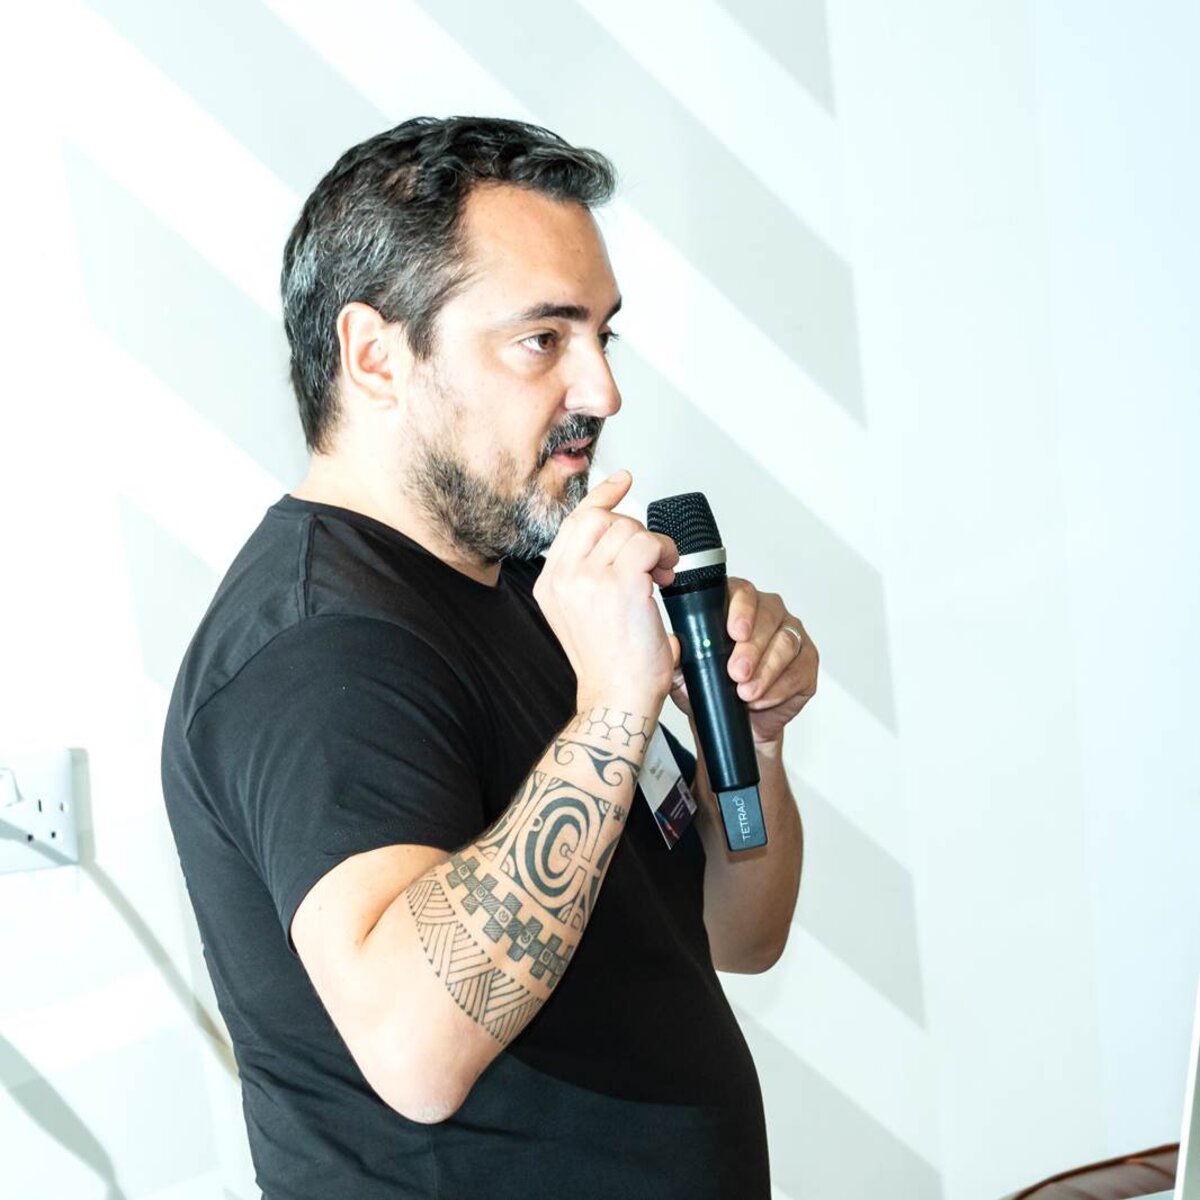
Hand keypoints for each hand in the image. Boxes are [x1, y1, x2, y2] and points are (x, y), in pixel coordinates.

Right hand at [534, 469, 680, 712]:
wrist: (617, 701)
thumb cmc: (611, 667)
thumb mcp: (586, 616)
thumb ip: (593, 578)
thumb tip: (628, 544)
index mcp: (551, 583)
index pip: (575, 522)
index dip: (603, 497)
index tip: (623, 481)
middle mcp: (563, 576)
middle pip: (602, 518)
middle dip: (635, 532)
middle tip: (652, 562)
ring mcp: (589, 578)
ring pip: (629, 529)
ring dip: (655, 546)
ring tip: (661, 576)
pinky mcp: (620, 584)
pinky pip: (648, 544)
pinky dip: (665, 554)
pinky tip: (666, 579)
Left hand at [668, 577, 816, 744]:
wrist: (732, 722)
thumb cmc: (710, 687)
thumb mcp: (684, 671)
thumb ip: (677, 654)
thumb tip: (672, 642)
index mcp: (737, 605)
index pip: (743, 592)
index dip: (742, 609)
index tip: (734, 632)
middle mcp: (769, 613)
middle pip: (769, 616)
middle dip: (752, 647)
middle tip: (736, 672)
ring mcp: (792, 635)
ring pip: (786, 643)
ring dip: (766, 670)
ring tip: (746, 693)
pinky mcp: (807, 662)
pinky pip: (800, 670)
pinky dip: (780, 687)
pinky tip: (763, 698)